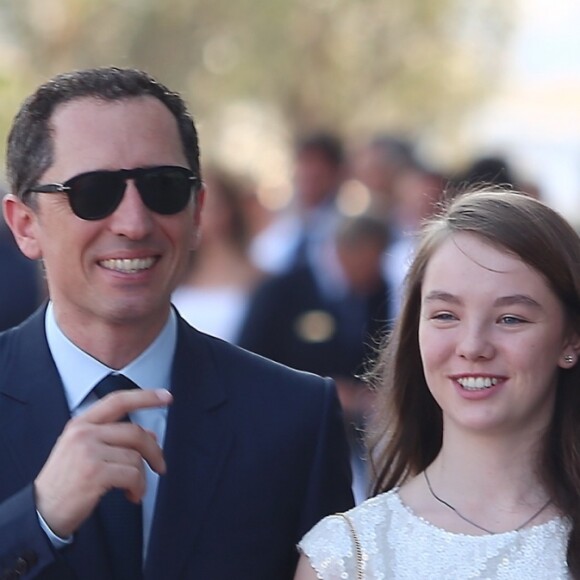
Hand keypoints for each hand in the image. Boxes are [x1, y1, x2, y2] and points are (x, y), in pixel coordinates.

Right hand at [34, 388, 171, 537]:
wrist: (40, 513)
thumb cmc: (65, 482)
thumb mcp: (84, 451)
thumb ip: (114, 438)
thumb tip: (150, 435)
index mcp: (81, 424)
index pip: (118, 401)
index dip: (145, 397)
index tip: (166, 396)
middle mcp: (84, 433)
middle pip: (135, 432)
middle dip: (154, 451)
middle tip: (160, 466)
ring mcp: (88, 452)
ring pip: (136, 457)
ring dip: (142, 477)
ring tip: (133, 489)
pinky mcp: (95, 472)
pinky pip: (133, 475)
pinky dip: (138, 487)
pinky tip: (131, 495)